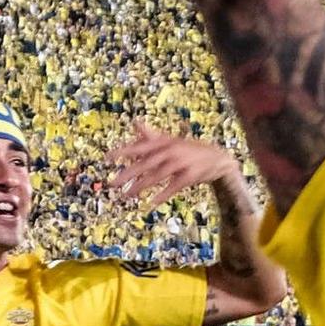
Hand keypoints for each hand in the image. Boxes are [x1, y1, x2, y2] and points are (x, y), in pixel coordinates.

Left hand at [104, 126, 243, 208]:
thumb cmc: (189, 150)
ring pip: (157, 176)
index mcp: (165, 142)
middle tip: (111, 184)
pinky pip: (173, 187)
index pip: (140, 146)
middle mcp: (171, 151)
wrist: (218, 158)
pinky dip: (162, 195)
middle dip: (128, 174)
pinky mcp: (190, 176)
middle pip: (146, 163)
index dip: (123, 152)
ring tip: (126, 196)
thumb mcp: (171, 141)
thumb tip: (135, 122)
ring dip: (140, 187)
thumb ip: (151, 136)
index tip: (106, 158)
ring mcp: (181, 164)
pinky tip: (150, 203)